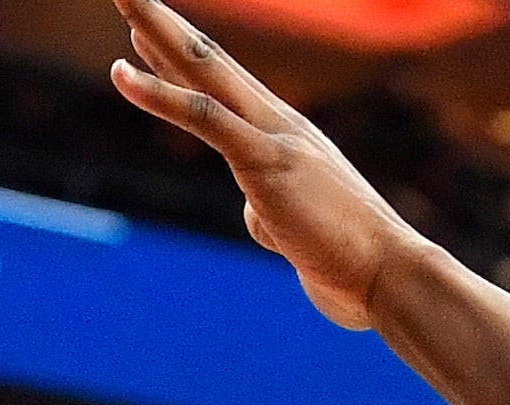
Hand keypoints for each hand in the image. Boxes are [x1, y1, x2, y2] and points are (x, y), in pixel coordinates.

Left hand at [103, 0, 426, 329]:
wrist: (388, 274)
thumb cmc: (349, 260)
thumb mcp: (298, 229)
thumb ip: (273, 211)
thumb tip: (259, 216)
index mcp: (285, 137)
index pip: (222, 87)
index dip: (178, 58)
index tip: (144, 31)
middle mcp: (279, 124)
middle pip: (208, 61)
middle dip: (164, 23)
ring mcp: (273, 137)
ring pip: (204, 70)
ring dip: (158, 29)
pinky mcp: (265, 162)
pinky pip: (204, 117)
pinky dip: (160, 94)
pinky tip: (120, 71)